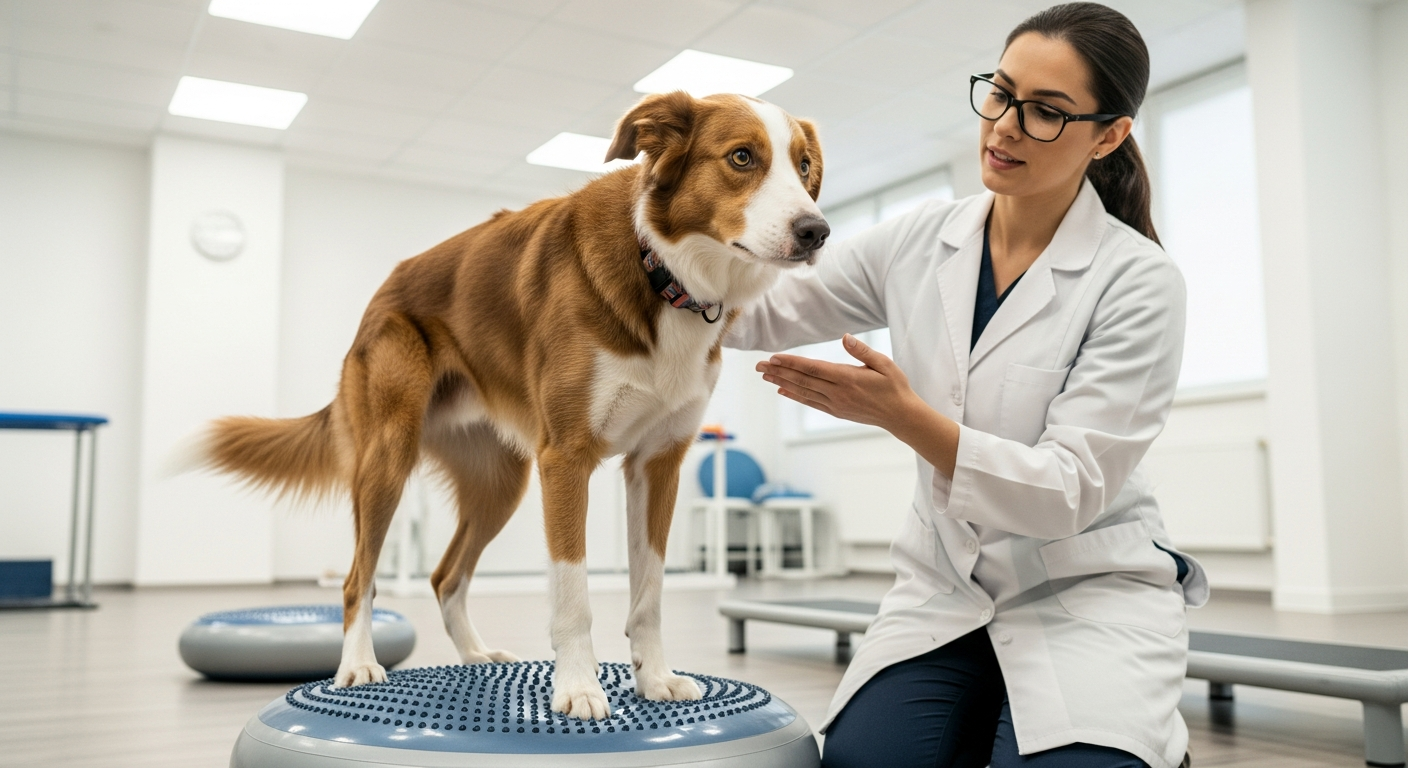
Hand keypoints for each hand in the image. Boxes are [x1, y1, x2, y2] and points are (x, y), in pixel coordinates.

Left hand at [756, 334, 920, 431]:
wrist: (901, 416)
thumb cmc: (895, 386)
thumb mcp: (884, 364)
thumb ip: (862, 351)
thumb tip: (845, 337)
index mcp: (848, 378)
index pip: (813, 368)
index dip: (791, 363)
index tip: (774, 357)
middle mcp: (838, 392)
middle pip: (802, 380)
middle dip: (779, 372)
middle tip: (759, 366)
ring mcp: (835, 404)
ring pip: (803, 392)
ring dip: (782, 383)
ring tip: (766, 376)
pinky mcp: (836, 411)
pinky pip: (811, 403)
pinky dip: (795, 396)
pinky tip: (782, 391)